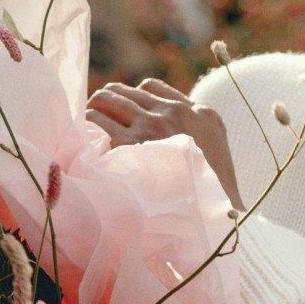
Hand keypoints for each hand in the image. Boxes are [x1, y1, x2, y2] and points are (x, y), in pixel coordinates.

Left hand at [86, 77, 242, 208]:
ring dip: (96, 110)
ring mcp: (153, 126)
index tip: (125, 113)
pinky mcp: (132, 143)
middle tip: (99, 117)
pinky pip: (97, 120)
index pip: (152, 88)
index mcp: (201, 114)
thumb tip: (170, 129)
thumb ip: (197, 133)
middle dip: (111, 102)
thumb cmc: (214, 193)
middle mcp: (175, 113)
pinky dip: (89, 125)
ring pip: (108, 99)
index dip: (134, 98)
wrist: (210, 215)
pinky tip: (87, 137)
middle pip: (127, 92)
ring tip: (89, 125)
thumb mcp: (217, 154)